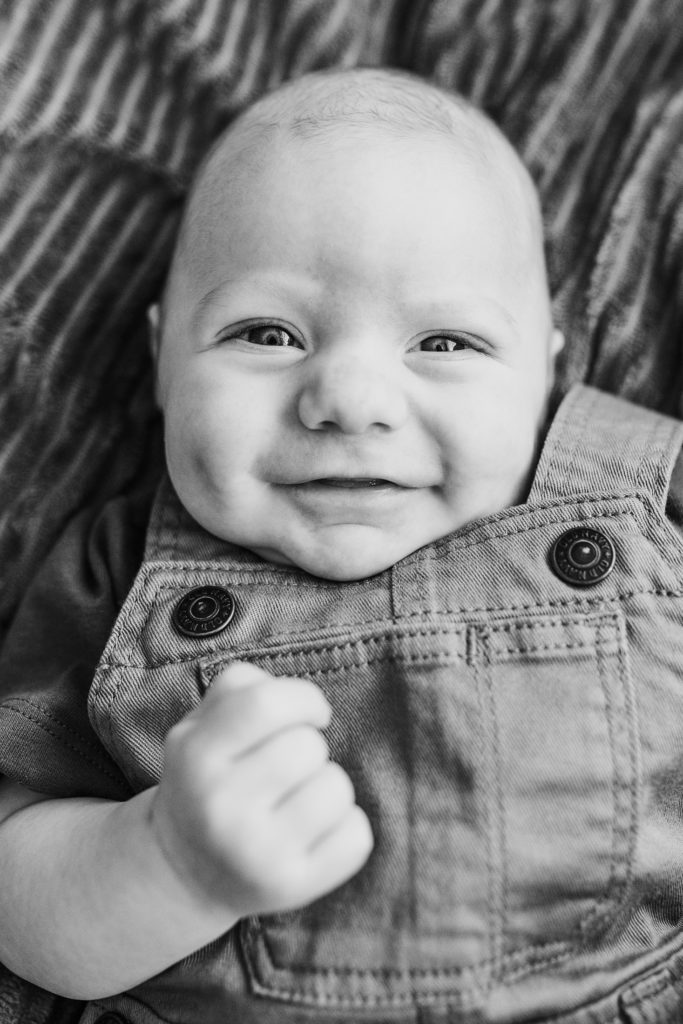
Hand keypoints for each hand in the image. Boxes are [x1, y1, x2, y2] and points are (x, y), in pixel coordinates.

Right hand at [150, 662, 372, 917]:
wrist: (183, 872)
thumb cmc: (209, 778)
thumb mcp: (200, 725)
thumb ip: (241, 686)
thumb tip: (301, 701)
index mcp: (195, 755)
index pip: (266, 704)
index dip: (304, 699)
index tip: (311, 713)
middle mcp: (220, 806)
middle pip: (309, 746)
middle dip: (309, 747)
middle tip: (287, 769)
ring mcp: (255, 853)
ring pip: (337, 787)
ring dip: (326, 786)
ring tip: (296, 800)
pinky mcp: (289, 888)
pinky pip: (356, 835)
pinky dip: (345, 827)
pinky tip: (312, 833)